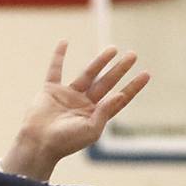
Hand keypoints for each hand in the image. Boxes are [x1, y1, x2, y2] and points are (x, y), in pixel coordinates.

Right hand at [1, 41, 149, 178]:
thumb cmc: (65, 142)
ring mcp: (68, 96)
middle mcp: (84, 104)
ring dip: (100, 61)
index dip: (133, 86)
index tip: (146, 74)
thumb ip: (105, 112)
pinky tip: (65, 42)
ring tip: (113, 49)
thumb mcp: (91, 130)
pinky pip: (55, 70)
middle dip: (120, 69)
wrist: (38, 143)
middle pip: (106, 82)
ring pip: (87, 74)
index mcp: (96, 115)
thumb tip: (120, 95)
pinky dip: (58, 56)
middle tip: (133, 55)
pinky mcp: (51, 90)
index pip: (119, 98)